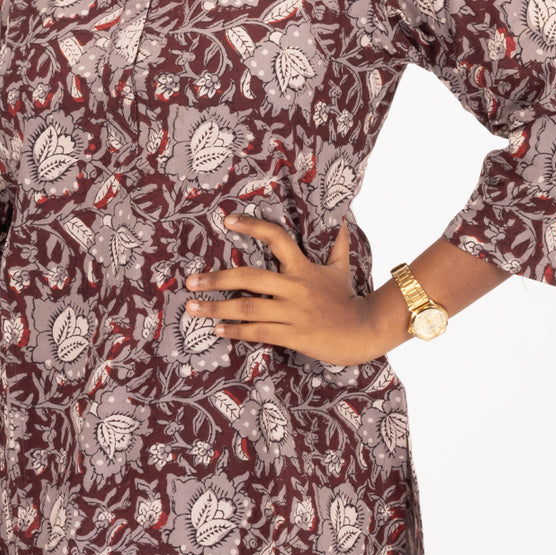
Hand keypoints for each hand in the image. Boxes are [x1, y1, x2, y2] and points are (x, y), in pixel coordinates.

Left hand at [184, 213, 392, 365]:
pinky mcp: (294, 335)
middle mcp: (295, 287)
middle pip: (249, 277)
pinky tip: (218, 329)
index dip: (252, 227)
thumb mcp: (341, 268)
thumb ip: (337, 244)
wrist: (364, 331)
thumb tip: (342, 219)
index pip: (276, 238)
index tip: (227, 220)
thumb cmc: (348, 299)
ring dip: (217, 308)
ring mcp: (294, 312)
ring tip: (193, 307)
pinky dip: (235, 330)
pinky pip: (258, 332)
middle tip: (191, 281)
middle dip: (216, 279)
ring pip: (248, 307)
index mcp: (303, 267)